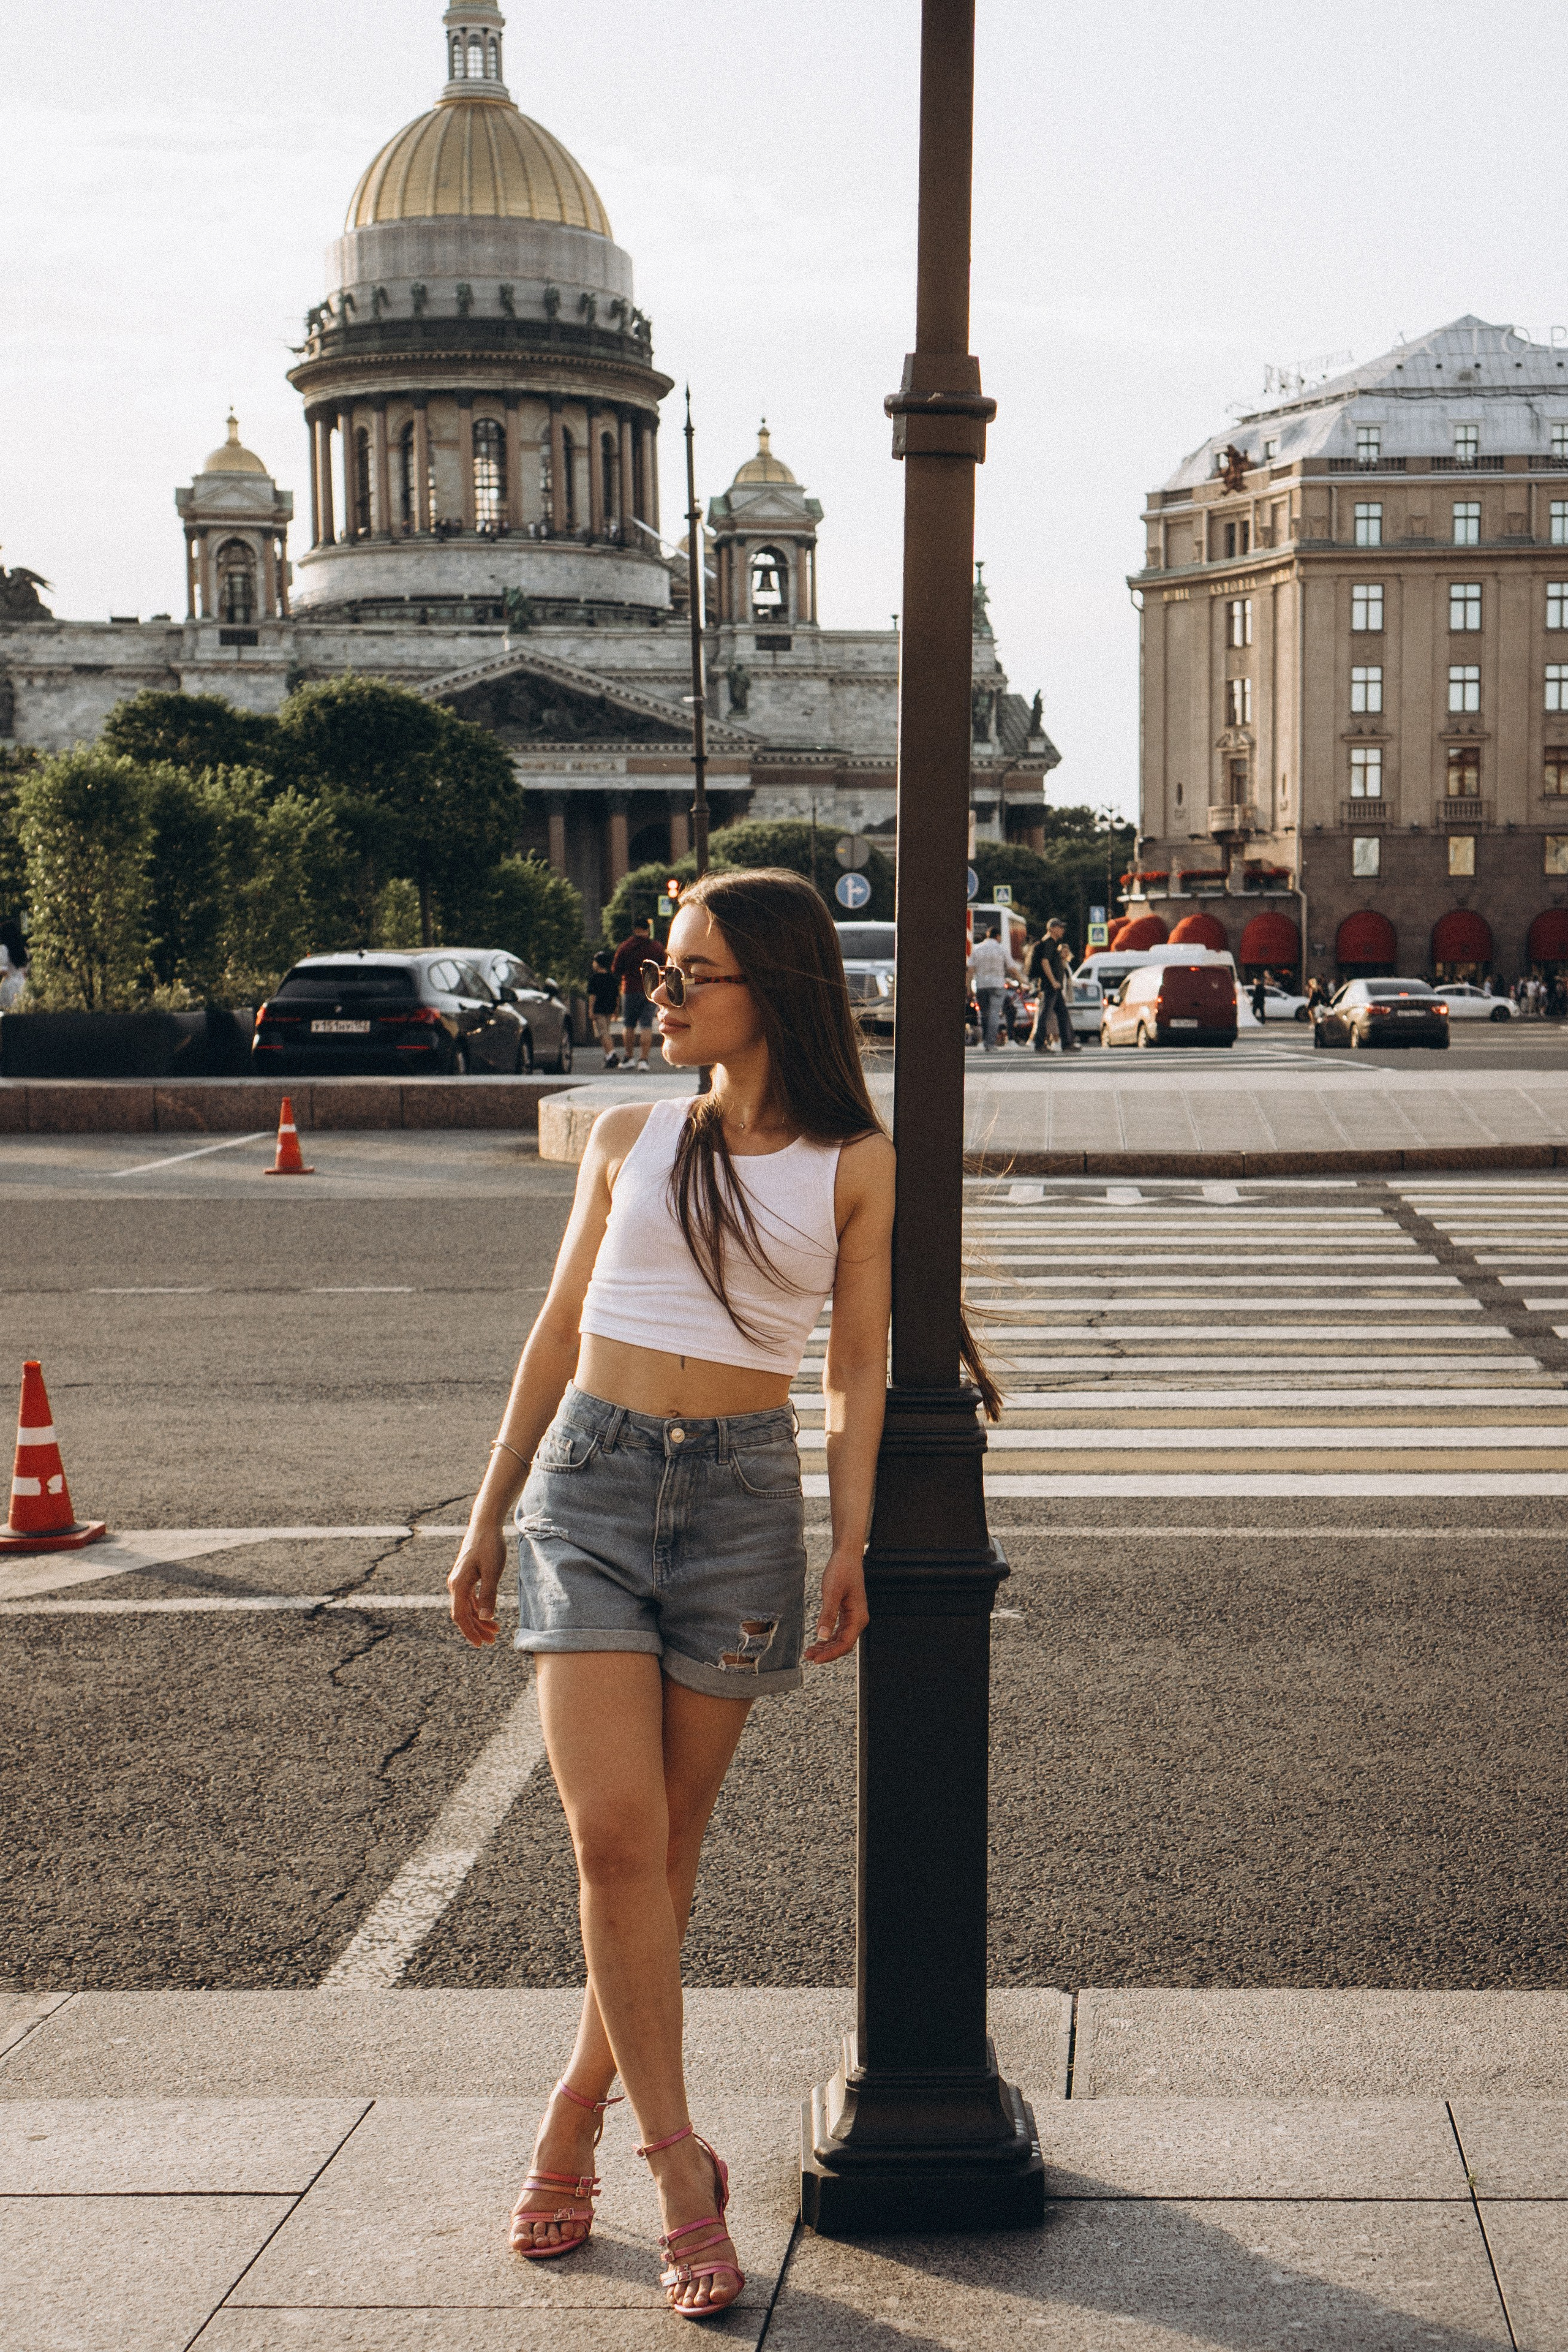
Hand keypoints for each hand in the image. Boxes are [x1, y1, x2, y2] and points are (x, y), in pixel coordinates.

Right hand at [448, 1521, 506, 1647]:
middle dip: (476, 1629)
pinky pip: (469, 1599)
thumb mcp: (493, 1571)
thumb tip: (485, 1617)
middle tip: (491, 1641)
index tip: (481, 1643)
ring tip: (495, 1630)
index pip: (460, 1616)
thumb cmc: (490, 1546)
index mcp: (458, 1584)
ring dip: (478, 1620)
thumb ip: (488, 1595)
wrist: (485, 1525)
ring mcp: (459, 1581)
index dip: (470, 1631)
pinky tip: (488, 1614)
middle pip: (462, 1614)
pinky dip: (478, 1609)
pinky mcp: (465, 1576)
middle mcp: (455, 1584)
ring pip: (466, 1607)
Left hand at [805, 1551, 868, 1664]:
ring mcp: (853, 1617)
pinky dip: (828, 1638)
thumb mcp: (832, 1592)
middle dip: (826, 1653)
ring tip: (810, 1652)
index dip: (831, 1654)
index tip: (816, 1659)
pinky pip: (838, 1631)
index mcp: (858, 1617)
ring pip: (840, 1639)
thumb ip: (828, 1615)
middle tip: (808, 1657)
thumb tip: (822, 1636)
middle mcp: (858, 1619)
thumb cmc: (842, 1570)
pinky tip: (818, 1641)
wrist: (846, 1556)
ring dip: (826, 1647)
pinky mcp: (847, 1613)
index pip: (846, 1643)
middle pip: (843, 1644)